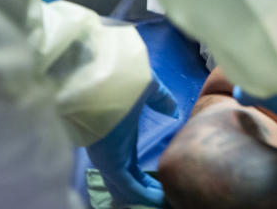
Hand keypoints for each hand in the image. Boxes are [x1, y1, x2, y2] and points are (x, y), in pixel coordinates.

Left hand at [87, 74, 177, 206]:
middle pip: (128, 183)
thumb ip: (161, 100)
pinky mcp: (111, 164)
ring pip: (128, 189)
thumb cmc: (123, 83)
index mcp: (119, 139)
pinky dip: (145, 195)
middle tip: (166, 199)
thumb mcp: (148, 90)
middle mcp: (113, 153)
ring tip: (165, 203)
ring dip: (147, 197)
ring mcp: (110, 160)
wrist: (102, 79)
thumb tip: (174, 110)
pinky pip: (130, 187)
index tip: (162, 184)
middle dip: (146, 192)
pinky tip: (160, 199)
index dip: (145, 178)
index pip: (130, 168)